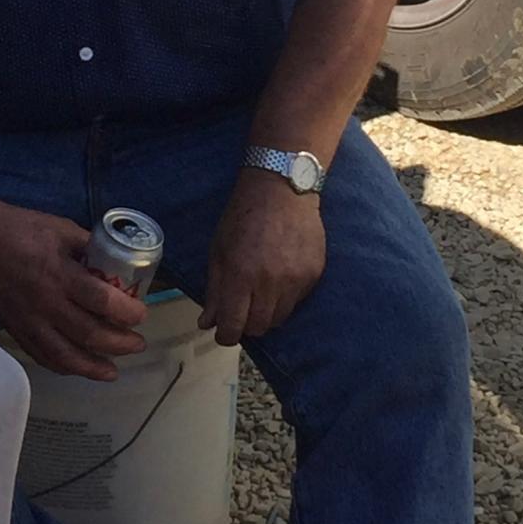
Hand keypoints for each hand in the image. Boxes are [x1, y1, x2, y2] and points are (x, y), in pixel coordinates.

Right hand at [0, 200, 147, 380]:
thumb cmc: (21, 228)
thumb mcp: (62, 228)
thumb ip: (88, 246)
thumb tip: (113, 261)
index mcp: (60, 274)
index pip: (101, 301)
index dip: (126, 312)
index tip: (141, 315)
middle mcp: (45, 302)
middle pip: (88, 334)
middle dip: (118, 344)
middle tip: (138, 345)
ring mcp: (28, 320)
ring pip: (64, 355)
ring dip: (92, 367)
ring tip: (113, 372)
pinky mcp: (14, 328)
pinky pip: (41, 355)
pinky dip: (62, 366)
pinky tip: (78, 368)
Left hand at [199, 170, 326, 345]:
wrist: (282, 188)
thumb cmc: (243, 215)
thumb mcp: (219, 249)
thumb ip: (215, 289)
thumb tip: (207, 323)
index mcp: (241, 275)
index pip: (234, 326)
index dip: (226, 335)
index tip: (224, 331)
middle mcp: (271, 282)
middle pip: (259, 328)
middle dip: (247, 324)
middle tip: (242, 309)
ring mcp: (296, 279)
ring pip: (280, 318)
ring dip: (267, 312)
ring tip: (261, 291)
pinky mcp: (314, 274)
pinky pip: (297, 300)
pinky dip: (286, 297)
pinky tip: (280, 275)